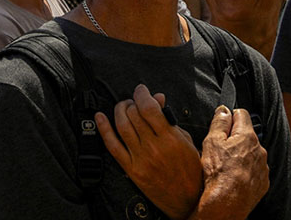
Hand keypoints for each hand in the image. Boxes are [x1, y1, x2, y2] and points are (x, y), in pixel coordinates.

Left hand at [100, 86, 202, 219]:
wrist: (187, 201)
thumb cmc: (190, 170)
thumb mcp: (187, 142)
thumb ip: (171, 120)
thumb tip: (158, 99)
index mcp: (171, 139)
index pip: (149, 108)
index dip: (142, 94)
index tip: (141, 90)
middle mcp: (154, 147)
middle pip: (134, 115)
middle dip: (131, 102)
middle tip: (133, 101)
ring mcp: (141, 159)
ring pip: (122, 126)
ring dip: (119, 111)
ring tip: (123, 107)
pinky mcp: (131, 170)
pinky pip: (112, 146)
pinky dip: (103, 130)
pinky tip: (99, 118)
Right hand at [195, 107, 269, 219]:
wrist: (227, 203)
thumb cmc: (218, 173)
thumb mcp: (212, 141)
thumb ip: (219, 122)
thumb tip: (224, 110)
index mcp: (247, 136)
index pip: (242, 114)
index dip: (230, 117)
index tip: (222, 124)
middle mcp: (259, 150)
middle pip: (247, 135)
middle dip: (235, 138)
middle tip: (220, 149)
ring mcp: (262, 167)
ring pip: (251, 153)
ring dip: (241, 155)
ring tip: (226, 166)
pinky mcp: (262, 182)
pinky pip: (254, 170)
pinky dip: (245, 171)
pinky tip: (234, 176)